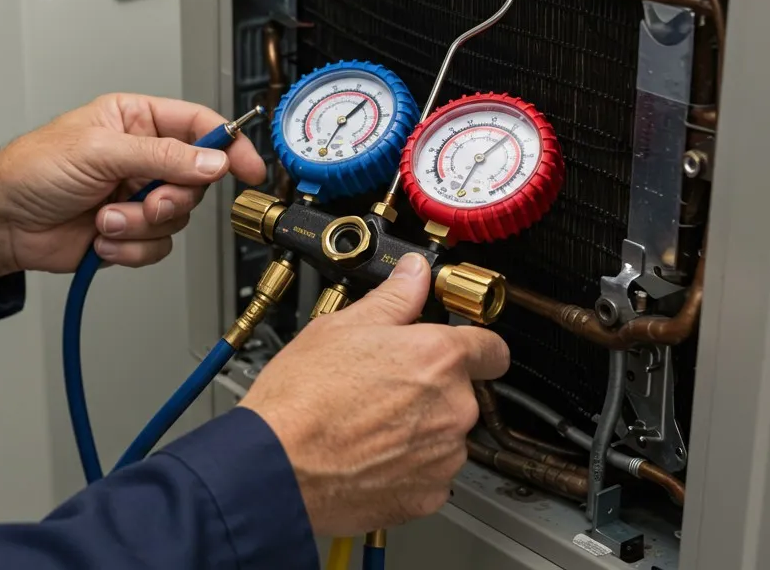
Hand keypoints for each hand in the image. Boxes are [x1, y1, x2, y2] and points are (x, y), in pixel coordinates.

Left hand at [0, 93, 265, 280]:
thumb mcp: (98, 152)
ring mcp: (136, 196)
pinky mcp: (128, 231)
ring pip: (177, 218)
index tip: (248, 167)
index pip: (200, 126)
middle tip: (143, 200)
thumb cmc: (31, 170)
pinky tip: (101, 238)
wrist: (2, 223)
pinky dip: (129, 248)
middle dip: (168, 198)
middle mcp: (142, 157)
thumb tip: (212, 162)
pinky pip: (157, 246)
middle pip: (196, 180)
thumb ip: (161, 156)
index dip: (229, 145)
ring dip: (139, 225)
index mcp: (136, 120)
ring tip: (104, 219)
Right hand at [239, 254, 509, 534]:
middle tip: (382, 386)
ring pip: (444, 434)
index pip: (492, 348)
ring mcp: (444, 455)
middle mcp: (453, 407)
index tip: (459, 350)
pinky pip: (429, 474)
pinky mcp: (428, 495)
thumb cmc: (300, 399)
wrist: (276, 466)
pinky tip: (368, 453)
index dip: (475, 346)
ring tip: (367, 423)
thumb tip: (414, 273)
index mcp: (438, 357)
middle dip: (430, 389)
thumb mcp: (339, 327)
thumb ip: (393, 299)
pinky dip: (407, 466)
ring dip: (418, 429)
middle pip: (461, 392)